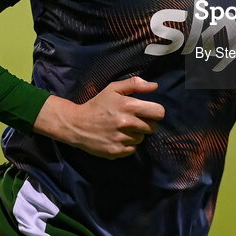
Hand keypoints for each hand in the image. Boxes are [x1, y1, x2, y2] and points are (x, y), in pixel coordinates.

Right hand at [33, 77, 165, 158]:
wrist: (76, 125)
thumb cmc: (97, 104)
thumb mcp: (113, 89)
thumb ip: (135, 84)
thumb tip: (155, 86)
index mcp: (128, 105)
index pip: (159, 112)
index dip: (155, 112)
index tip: (148, 112)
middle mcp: (126, 123)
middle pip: (152, 127)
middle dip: (145, 123)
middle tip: (132, 120)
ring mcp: (121, 139)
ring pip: (141, 138)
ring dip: (135, 134)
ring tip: (122, 129)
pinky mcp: (116, 152)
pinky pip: (132, 149)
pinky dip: (127, 145)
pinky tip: (117, 138)